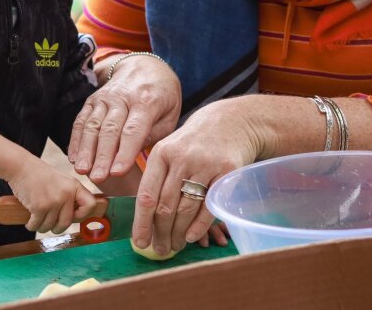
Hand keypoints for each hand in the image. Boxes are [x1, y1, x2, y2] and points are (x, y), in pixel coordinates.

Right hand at [6, 154, 96, 233]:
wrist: (20, 166)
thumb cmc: (39, 175)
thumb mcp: (61, 181)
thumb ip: (69, 196)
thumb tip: (75, 218)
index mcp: (74, 186)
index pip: (90, 205)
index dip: (82, 215)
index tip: (73, 217)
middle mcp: (67, 194)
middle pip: (66, 223)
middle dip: (56, 228)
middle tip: (49, 224)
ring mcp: (53, 201)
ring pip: (49, 226)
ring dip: (41, 227)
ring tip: (37, 219)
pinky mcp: (39, 207)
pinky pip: (36, 225)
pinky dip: (31, 225)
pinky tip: (30, 220)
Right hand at [68, 54, 180, 183]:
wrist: (146, 67)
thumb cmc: (162, 97)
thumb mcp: (170, 114)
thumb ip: (154, 135)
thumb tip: (131, 155)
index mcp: (146, 101)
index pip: (133, 130)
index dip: (124, 152)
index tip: (117, 173)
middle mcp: (122, 98)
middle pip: (110, 129)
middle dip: (102, 156)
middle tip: (97, 178)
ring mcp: (105, 98)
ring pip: (92, 125)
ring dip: (86, 150)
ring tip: (82, 171)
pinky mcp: (92, 100)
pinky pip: (81, 120)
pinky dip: (76, 140)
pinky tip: (73, 158)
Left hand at [131, 98, 262, 256]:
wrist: (231, 121)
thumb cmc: (194, 143)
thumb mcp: (170, 150)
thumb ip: (156, 178)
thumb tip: (143, 220)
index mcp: (161, 153)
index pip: (146, 196)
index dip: (142, 223)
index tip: (140, 242)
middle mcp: (181, 158)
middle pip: (166, 206)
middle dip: (160, 233)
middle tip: (159, 249)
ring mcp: (205, 164)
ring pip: (186, 209)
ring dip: (178, 233)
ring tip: (174, 245)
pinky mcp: (226, 171)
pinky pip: (209, 206)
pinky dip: (198, 226)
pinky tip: (191, 237)